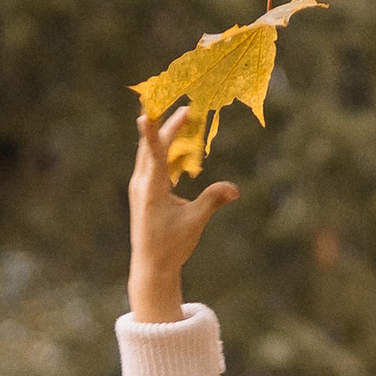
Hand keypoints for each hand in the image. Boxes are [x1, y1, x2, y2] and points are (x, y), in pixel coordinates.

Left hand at [129, 103, 237, 324]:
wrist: (151, 267)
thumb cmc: (172, 246)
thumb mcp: (195, 222)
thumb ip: (213, 200)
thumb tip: (235, 189)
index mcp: (151, 189)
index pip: (153, 153)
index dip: (152, 131)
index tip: (145, 111)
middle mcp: (141, 183)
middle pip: (153, 146)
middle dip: (169, 125)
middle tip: (187, 109)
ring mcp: (140, 186)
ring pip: (151, 153)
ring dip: (166, 135)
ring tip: (184, 118)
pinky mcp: (143, 191)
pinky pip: (153, 163)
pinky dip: (166, 152)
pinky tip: (180, 146)